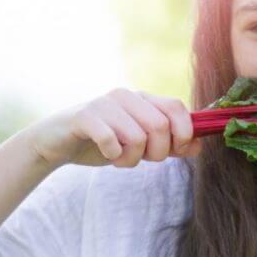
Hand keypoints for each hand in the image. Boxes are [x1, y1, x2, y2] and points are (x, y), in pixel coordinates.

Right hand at [22, 88, 200, 168]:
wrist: (57, 144)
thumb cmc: (104, 143)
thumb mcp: (142, 145)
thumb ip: (170, 144)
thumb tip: (199, 145)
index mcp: (143, 99)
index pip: (177, 108)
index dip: (184, 132)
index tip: (177, 150)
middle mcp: (126, 96)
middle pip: (161, 125)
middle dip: (158, 152)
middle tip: (143, 159)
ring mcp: (105, 104)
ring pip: (137, 136)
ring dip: (132, 158)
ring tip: (121, 159)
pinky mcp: (84, 116)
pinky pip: (110, 139)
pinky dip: (113, 155)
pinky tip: (107, 155)